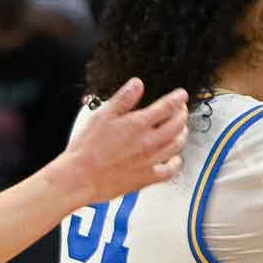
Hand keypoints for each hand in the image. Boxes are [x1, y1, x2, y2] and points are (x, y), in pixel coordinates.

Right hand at [52, 78, 187, 205]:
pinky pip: (170, 170)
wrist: (81, 177)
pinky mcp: (147, 177)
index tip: (181, 95)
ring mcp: (150, 161)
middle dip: (182, 114)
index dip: (177, 99)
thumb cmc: (87, 148)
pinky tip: (175, 158)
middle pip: (176, 125)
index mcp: (137, 125)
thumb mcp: (101, 116)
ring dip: (182, 134)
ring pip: (176, 145)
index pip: (167, 107)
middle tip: (182, 109)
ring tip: (181, 128)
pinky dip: (176, 162)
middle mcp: (149, 143)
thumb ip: (123, 99)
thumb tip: (137, 84)